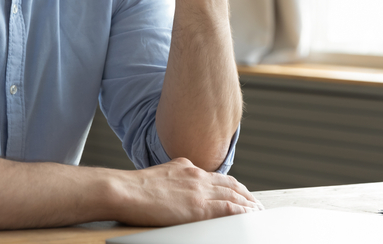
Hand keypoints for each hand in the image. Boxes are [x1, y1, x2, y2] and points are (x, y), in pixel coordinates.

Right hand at [110, 158, 262, 225]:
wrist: (124, 190)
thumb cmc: (133, 187)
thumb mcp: (159, 173)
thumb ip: (175, 176)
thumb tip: (179, 183)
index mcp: (187, 167)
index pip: (217, 177)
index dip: (233, 186)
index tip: (242, 193)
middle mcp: (196, 176)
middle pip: (230, 185)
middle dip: (246, 195)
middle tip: (256, 204)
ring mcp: (198, 192)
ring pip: (233, 196)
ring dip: (249, 205)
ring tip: (258, 212)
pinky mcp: (197, 209)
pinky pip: (228, 210)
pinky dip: (242, 213)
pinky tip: (249, 216)